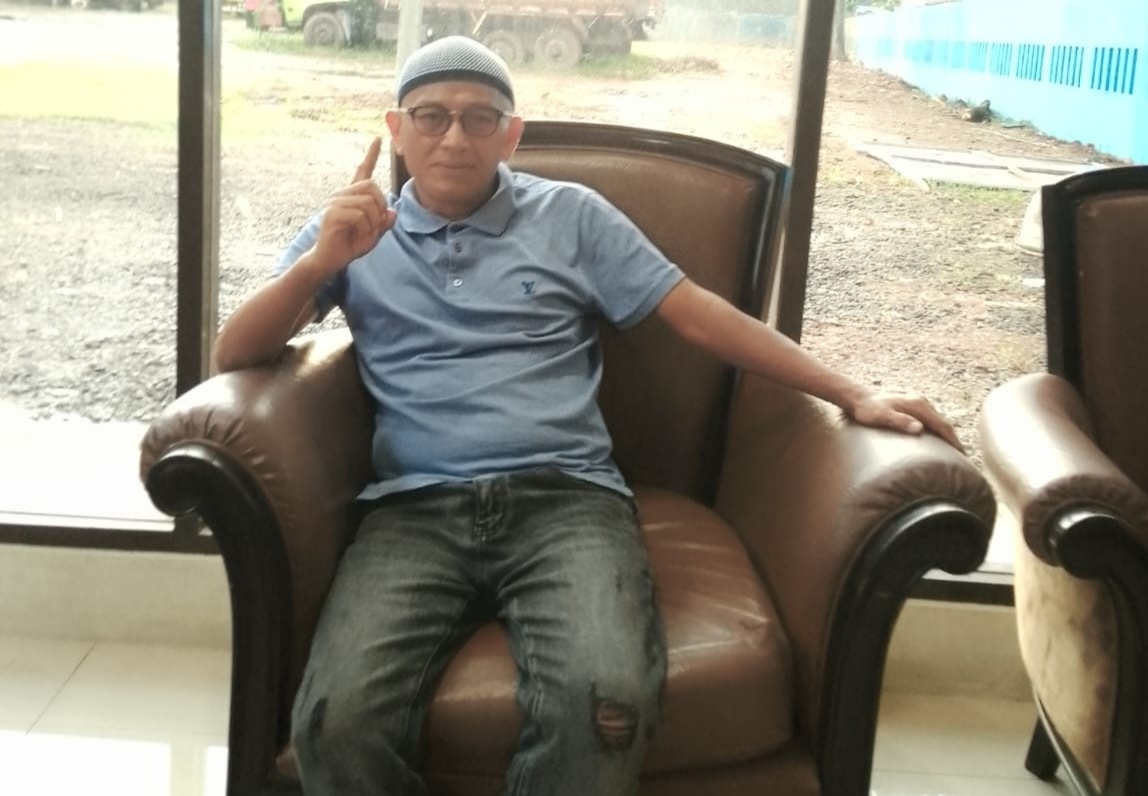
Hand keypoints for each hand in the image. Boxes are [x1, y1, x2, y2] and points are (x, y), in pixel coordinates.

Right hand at [308, 137, 397, 276]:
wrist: (330, 259)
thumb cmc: (350, 245)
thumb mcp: (373, 235)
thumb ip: (384, 223)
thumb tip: (393, 213)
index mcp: (352, 196)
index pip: (363, 171)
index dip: (371, 155)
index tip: (377, 139)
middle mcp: (342, 195)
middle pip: (372, 187)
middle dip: (381, 207)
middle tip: (377, 225)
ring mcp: (335, 202)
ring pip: (368, 203)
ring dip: (373, 222)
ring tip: (365, 233)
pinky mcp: (332, 213)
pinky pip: (359, 215)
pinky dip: (366, 228)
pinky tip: (358, 235)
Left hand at [847, 391, 964, 451]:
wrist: (858, 398)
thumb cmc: (867, 409)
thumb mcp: (881, 416)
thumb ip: (899, 421)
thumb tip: (919, 429)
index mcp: (918, 405)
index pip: (942, 425)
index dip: (953, 440)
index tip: (962, 454)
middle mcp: (921, 403)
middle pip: (943, 423)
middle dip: (953, 439)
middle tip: (962, 458)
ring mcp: (917, 404)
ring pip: (938, 421)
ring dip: (946, 435)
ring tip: (952, 452)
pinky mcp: (912, 407)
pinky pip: (930, 420)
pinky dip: (937, 431)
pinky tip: (935, 440)